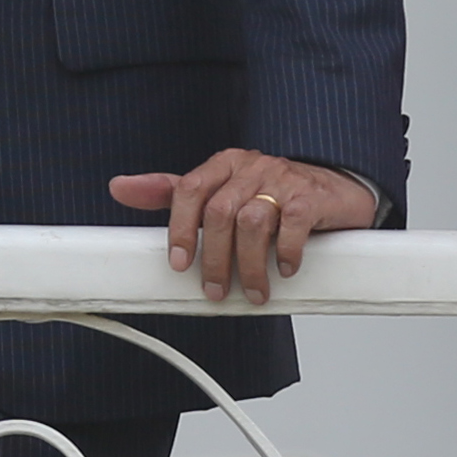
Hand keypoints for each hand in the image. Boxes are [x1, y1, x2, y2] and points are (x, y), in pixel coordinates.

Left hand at [108, 149, 377, 302]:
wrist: (336, 188)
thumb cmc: (272, 194)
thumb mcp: (219, 190)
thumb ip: (172, 192)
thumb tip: (120, 188)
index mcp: (224, 164)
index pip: (189, 189)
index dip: (179, 228)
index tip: (178, 263)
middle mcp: (251, 167)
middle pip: (219, 212)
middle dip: (213, 259)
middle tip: (214, 290)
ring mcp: (282, 179)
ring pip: (252, 221)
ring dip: (248, 266)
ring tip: (252, 291)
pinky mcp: (311, 196)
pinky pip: (291, 224)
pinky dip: (284, 252)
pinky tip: (283, 269)